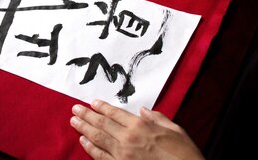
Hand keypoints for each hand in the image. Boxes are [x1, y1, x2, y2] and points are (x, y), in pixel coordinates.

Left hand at [70, 100, 204, 159]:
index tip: (92, 102)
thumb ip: (157, 118)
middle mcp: (128, 138)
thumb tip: (143, 110)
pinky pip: (101, 157)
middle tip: (74, 108)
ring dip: (84, 128)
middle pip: (102, 123)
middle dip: (87, 115)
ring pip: (98, 138)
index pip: (115, 113)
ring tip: (74, 121)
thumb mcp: (175, 129)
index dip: (102, 107)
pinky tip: (83, 141)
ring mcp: (123, 155)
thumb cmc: (184, 153)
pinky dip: (90, 148)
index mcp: (141, 126)